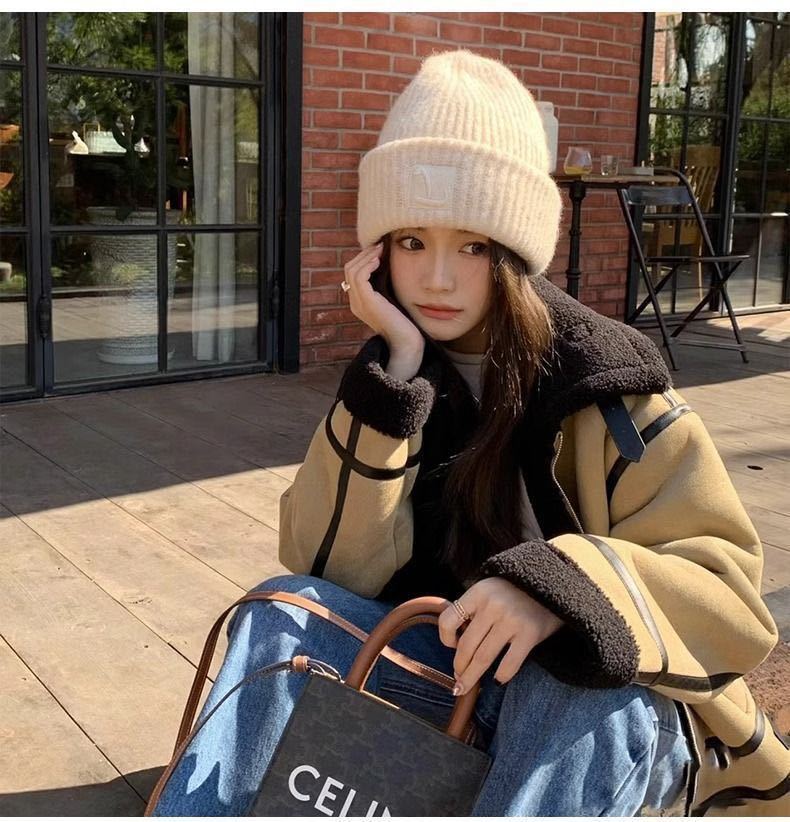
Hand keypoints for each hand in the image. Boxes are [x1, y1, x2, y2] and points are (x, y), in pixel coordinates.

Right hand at [343, 243, 424, 360]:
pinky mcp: (367, 302)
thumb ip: (388, 288)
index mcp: (360, 303)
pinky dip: (367, 265)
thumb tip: (391, 267)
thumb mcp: (394, 301)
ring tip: (379, 250)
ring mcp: (359, 303)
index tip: (379, 250)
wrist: (407, 342)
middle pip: (349, 269)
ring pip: (352, 270)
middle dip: (363, 254)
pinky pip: (359, 277)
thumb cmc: (406, 324)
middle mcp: (355, 303)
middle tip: (379, 246)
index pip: (353, 274)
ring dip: (366, 256)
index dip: (364, 259)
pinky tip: (379, 261)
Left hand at [437, 577, 563, 694]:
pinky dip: (501, 676)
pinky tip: (497, 680)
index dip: (446, 638)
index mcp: (479, 592)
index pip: (448, 620)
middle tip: (457, 678)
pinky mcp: (530, 633)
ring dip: (471, 676)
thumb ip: (474, 608)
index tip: (452, 646)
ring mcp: (512, 619)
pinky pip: (509, 664)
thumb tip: (456, 641)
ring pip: (483, 658)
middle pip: (466, 646)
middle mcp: (493, 605)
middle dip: (459, 667)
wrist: (554, 584)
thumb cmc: (515, 592)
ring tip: (465, 686)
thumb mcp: (490, 589)